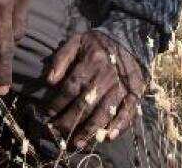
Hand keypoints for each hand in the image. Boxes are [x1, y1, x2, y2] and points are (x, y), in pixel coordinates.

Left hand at [43, 30, 145, 149]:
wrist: (130, 39)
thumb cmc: (98, 43)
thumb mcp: (77, 41)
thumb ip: (61, 58)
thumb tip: (49, 80)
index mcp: (91, 62)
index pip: (71, 86)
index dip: (58, 102)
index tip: (47, 113)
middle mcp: (106, 76)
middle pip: (85, 103)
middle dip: (69, 120)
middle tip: (57, 131)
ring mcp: (121, 86)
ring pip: (104, 112)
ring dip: (90, 129)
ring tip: (77, 142)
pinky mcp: (134, 93)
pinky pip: (128, 112)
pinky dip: (119, 126)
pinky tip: (108, 137)